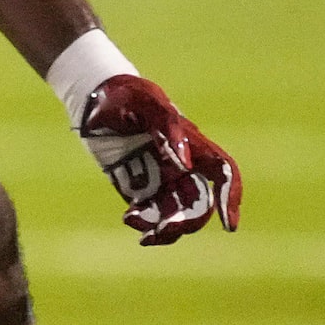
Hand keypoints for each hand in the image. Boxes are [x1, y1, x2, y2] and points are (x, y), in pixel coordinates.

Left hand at [77, 73, 240, 246]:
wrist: (93, 97)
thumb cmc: (123, 94)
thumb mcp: (143, 101)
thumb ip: (167, 126)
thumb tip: (186, 162)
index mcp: (191, 142)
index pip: (222, 172)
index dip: (230, 196)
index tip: (228, 225)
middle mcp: (181, 165)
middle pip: (199, 203)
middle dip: (187, 221)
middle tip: (162, 229)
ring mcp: (160, 178)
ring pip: (175, 214)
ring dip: (164, 228)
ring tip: (134, 221)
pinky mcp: (138, 188)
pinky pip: (151, 215)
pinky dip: (145, 223)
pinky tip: (129, 217)